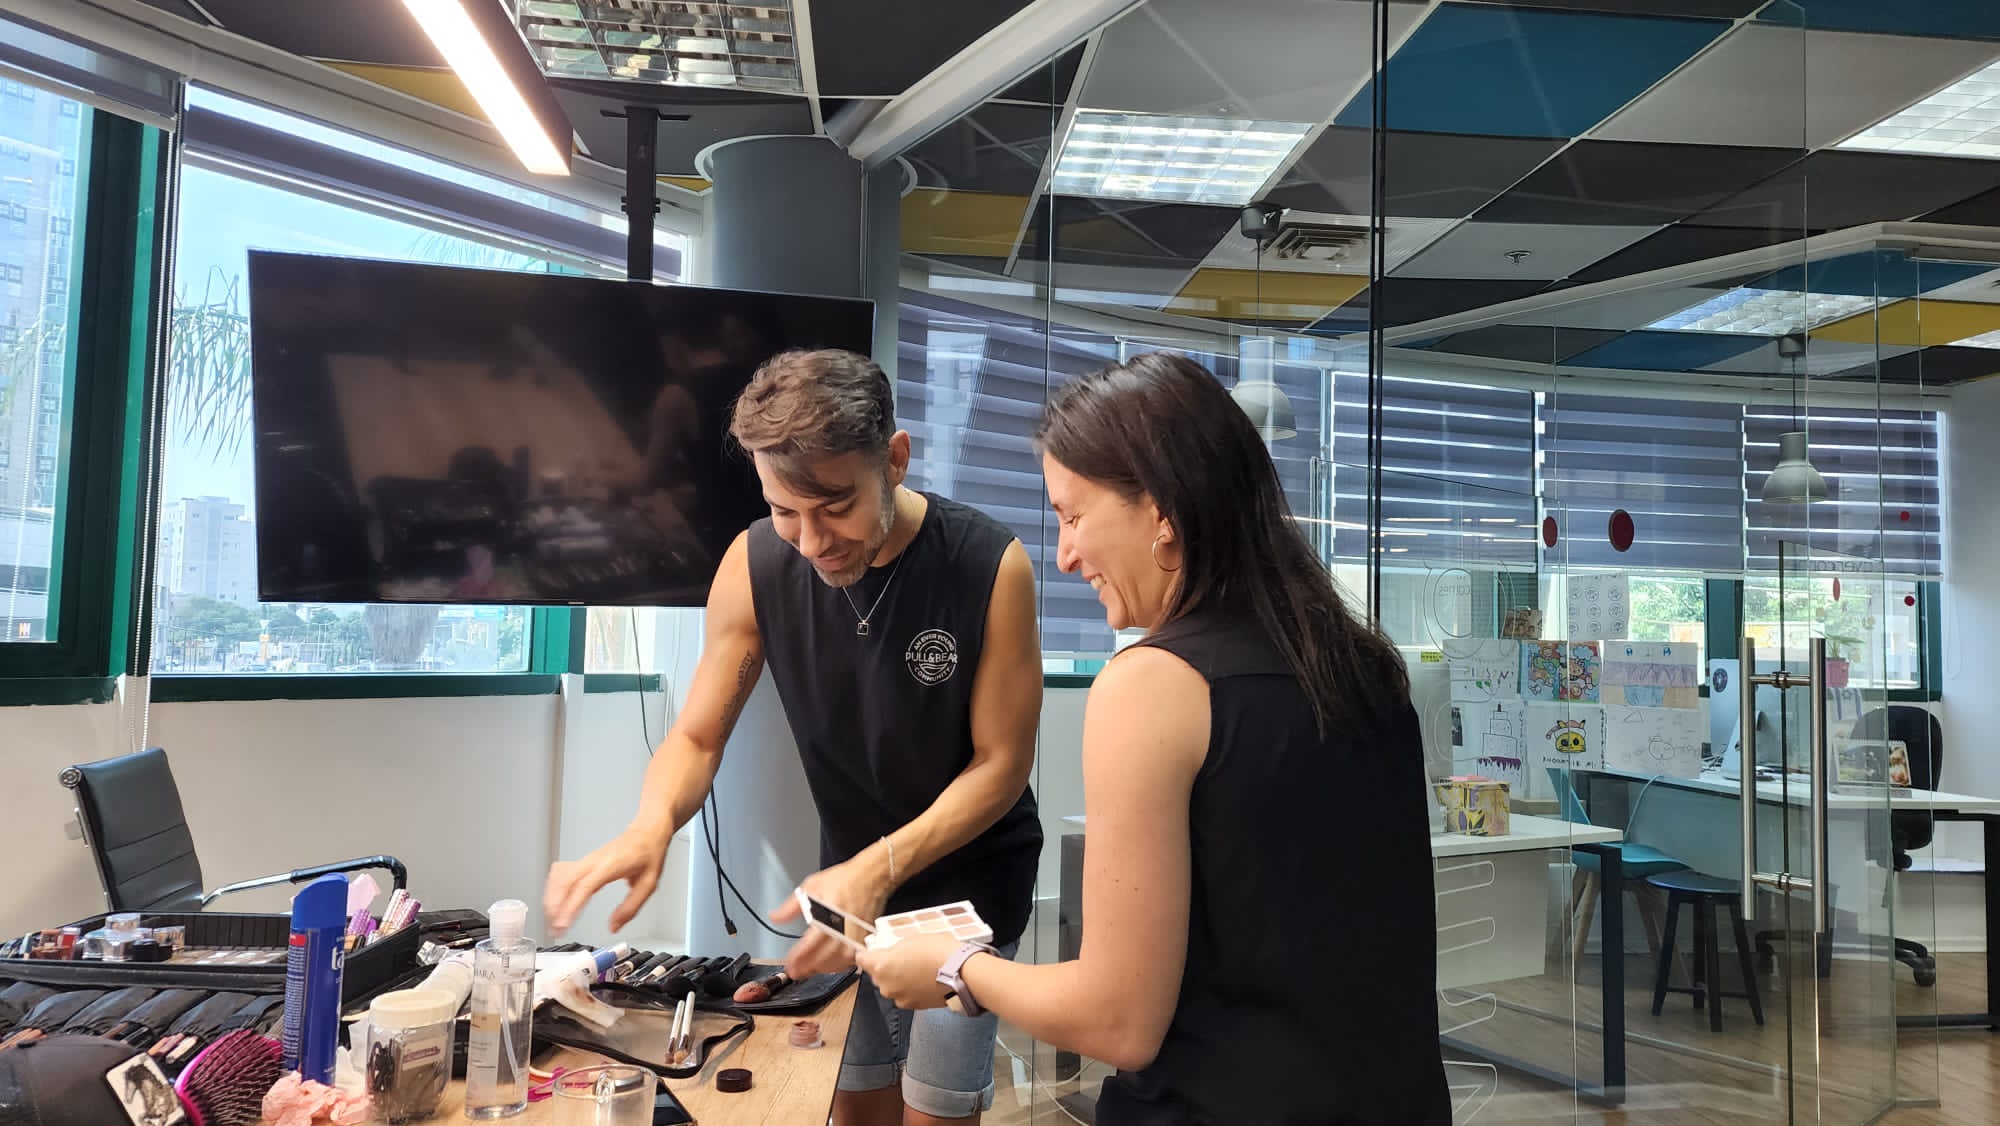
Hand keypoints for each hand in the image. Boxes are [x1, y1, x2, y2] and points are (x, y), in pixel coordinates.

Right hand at [543, 824, 670, 936]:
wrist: (647, 833)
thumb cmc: (647, 855)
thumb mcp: (648, 885)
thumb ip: (630, 908)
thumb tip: (613, 927)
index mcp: (610, 866)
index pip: (584, 887)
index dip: (571, 907)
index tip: (563, 924)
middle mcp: (594, 861)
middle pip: (564, 882)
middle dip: (555, 907)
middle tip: (554, 928)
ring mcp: (586, 860)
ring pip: (559, 876)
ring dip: (551, 898)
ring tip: (552, 919)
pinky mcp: (583, 861)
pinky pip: (561, 872)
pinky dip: (553, 887)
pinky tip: (554, 900)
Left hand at [768, 856, 892, 979]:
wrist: (871, 876)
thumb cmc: (845, 880)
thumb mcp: (812, 886)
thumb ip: (792, 906)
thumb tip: (775, 917)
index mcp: (831, 914)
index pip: (811, 943)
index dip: (799, 957)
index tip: (789, 964)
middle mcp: (846, 928)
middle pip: (826, 957)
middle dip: (808, 967)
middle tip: (795, 971)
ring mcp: (858, 935)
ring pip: (840, 961)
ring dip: (823, 968)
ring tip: (809, 970)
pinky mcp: (865, 938)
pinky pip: (852, 959)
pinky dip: (839, 965)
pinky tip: (829, 965)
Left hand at [855, 934, 961, 1009]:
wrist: (961, 973)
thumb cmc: (938, 952)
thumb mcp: (912, 939)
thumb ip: (894, 949)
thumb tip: (890, 953)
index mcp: (881, 966)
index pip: (862, 959)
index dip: (867, 953)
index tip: (872, 951)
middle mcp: (886, 986)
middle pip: (878, 974)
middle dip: (887, 966)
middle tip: (904, 956)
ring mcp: (900, 998)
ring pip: (892, 986)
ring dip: (900, 978)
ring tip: (918, 967)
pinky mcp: (914, 1006)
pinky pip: (906, 995)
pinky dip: (911, 988)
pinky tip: (925, 978)